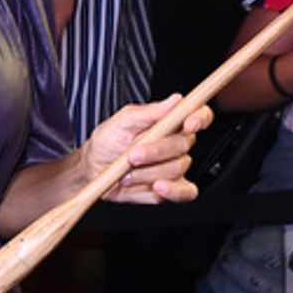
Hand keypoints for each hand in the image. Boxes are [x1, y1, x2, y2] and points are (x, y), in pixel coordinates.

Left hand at [87, 97, 212, 204]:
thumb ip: (149, 112)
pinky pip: (185, 192)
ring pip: (177, 169)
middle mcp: (176, 145)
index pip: (199, 116)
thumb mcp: (122, 121)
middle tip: (132, 155)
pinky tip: (157, 187)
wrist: (93, 170)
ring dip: (149, 172)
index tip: (188, 123)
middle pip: (184, 145)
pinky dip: (172, 191)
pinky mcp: (172, 190)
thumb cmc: (107, 141)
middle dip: (156, 151)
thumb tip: (175, 100)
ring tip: (127, 173)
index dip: (200, 118)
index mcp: (170, 123)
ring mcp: (175, 168)